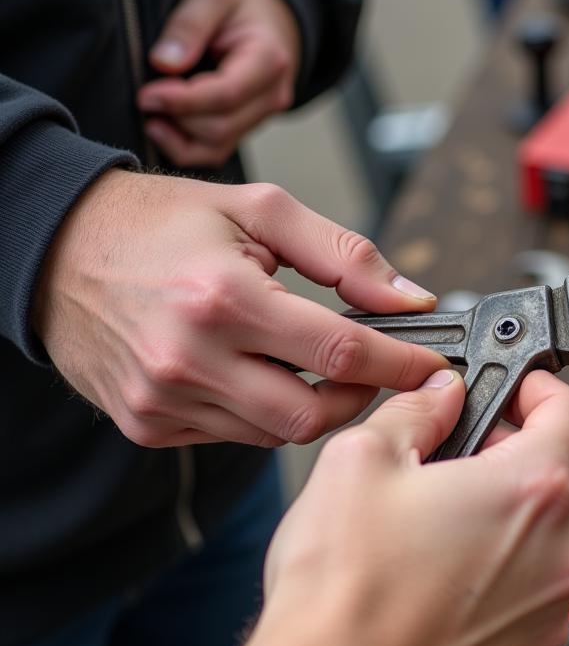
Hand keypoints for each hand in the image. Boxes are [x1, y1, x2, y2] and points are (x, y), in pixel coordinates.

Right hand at [34, 169, 444, 446]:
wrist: (59, 250)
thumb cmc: (161, 223)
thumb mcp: (260, 209)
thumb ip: (344, 254)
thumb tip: (411, 299)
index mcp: (224, 296)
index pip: (341, 352)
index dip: (400, 364)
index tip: (432, 368)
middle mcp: (191, 358)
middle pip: (314, 415)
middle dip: (358, 397)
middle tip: (369, 367)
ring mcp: (164, 400)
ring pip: (276, 433)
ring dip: (309, 404)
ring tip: (302, 360)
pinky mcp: (148, 424)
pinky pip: (234, 436)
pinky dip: (260, 412)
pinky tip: (251, 373)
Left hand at [137, 0, 300, 167]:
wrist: (270, 16)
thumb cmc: (239, 1)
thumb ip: (189, 25)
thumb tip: (163, 63)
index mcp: (269, 60)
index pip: (226, 94)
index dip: (183, 101)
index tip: (146, 95)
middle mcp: (272, 96)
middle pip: (221, 126)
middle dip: (177, 117)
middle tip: (144, 97)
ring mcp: (261, 116)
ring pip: (217, 145)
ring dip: (179, 135)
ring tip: (152, 112)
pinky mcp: (246, 127)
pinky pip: (216, 151)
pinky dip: (185, 146)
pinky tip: (163, 127)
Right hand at [241, 369, 568, 645]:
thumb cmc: (345, 595)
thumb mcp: (361, 461)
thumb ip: (416, 411)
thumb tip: (440, 394)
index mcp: (532, 491)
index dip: (544, 388)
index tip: (517, 389)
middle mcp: (562, 551)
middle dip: (532, 450)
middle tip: (474, 450)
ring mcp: (554, 608)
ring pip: (563, 534)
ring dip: (525, 511)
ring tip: (454, 514)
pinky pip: (544, 587)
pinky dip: (516, 566)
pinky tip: (452, 570)